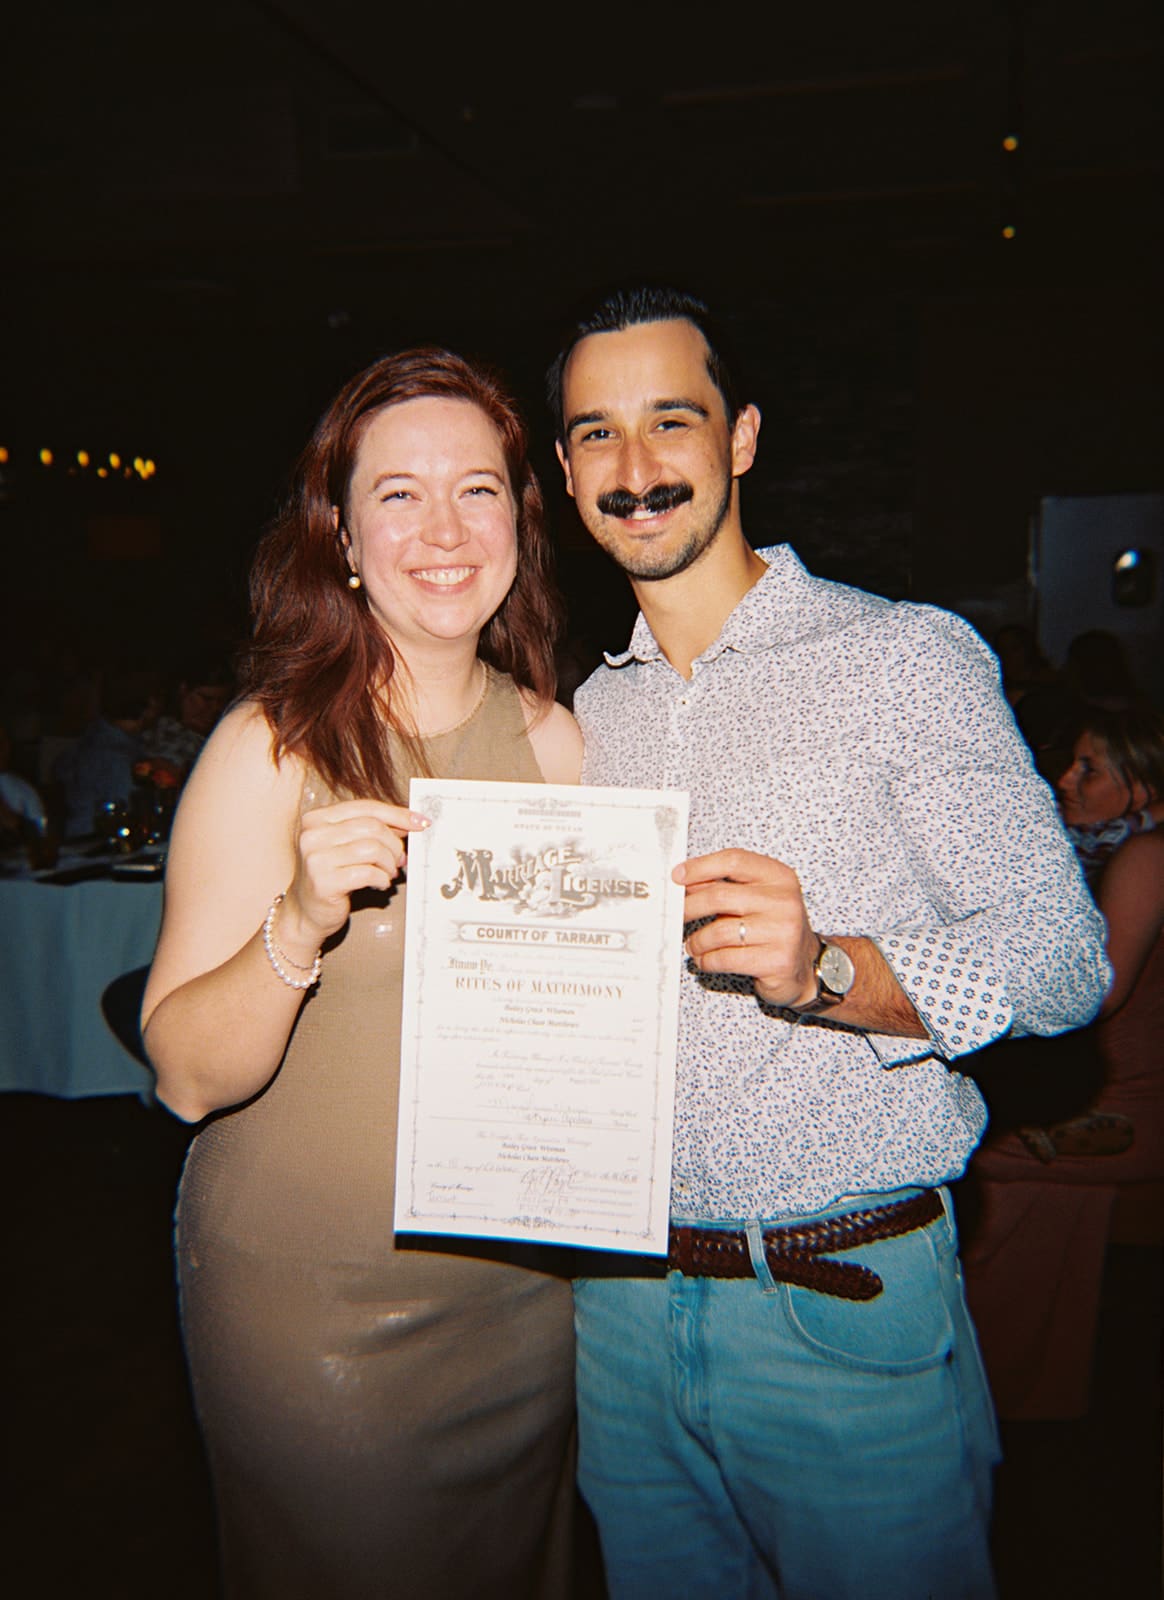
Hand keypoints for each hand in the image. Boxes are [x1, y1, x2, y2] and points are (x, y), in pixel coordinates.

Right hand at [280, 799, 428, 951]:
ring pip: (373, 849)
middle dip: (394, 844)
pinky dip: (382, 879)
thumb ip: (371, 830)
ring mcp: (315, 858)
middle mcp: (312, 835)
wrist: (307, 912)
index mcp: (317, 818)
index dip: (397, 814)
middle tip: (400, 859)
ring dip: (389, 863)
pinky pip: (368, 873)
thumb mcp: (347, 845)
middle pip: (372, 827)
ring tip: (388, 873)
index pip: (366, 807)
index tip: (421, 822)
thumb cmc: (331, 876)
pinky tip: (379, 884)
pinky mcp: (323, 882)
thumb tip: (409, 821)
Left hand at [676, 848, 819, 1008]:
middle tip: (677, 915)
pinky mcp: (776, 961)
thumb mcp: (756, 899)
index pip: (734, 860)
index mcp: (779, 877)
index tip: (677, 876)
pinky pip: (726, 958)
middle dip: (689, 907)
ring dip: (698, 941)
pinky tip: (706, 959)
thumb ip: (724, 887)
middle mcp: (784, 901)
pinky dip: (707, 960)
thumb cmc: (774, 928)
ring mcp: (783, 932)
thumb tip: (684, 882)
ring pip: (719, 932)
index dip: (701, 867)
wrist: (805, 965)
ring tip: (694, 944)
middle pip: (720, 896)